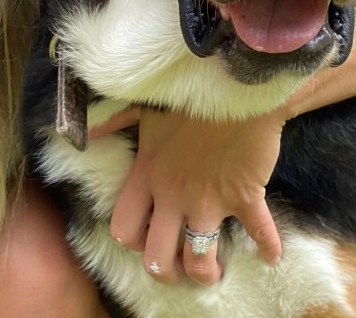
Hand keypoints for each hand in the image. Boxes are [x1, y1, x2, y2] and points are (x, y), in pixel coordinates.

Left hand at [92, 107, 284, 285]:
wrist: (238, 83)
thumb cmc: (191, 93)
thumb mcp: (144, 106)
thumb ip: (114, 123)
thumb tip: (83, 134)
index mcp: (147, 175)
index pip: (124, 228)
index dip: (132, 241)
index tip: (146, 237)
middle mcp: (173, 195)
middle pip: (157, 256)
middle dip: (166, 271)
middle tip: (177, 269)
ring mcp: (208, 200)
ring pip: (199, 259)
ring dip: (205, 272)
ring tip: (213, 272)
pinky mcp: (243, 196)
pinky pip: (258, 232)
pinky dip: (268, 247)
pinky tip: (272, 256)